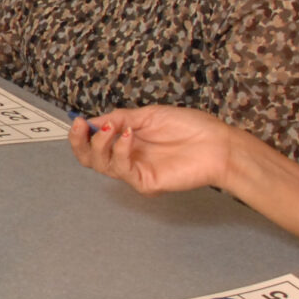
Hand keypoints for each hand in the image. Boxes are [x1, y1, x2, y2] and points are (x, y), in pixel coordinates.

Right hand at [69, 105, 239, 195]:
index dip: (82, 134)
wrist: (218, 145)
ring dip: (101, 143)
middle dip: (80, 143)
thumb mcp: (149, 115)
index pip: (94, 143)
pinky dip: (120, 150)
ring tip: (114, 128)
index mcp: (128, 141)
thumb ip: (121, 118)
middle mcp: (128, 158)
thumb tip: (94, 120)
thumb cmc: (193, 128)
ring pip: (101, 165)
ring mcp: (135, 171)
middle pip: (90, 159)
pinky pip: (122, 170)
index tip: (79, 121)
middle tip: (81, 127)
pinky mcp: (144, 182)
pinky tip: (128, 136)